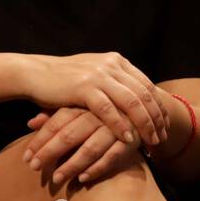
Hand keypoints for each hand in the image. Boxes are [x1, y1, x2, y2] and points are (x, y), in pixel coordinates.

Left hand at [22, 107, 144, 185]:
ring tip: (56, 178)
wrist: (143, 108)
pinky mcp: (130, 140)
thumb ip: (53, 114)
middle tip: (34, 167)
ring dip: (72, 165)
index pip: (55, 121)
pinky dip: (98, 168)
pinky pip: (112, 156)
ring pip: (90, 147)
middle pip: (69, 134)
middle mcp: (97, 114)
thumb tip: (29, 123)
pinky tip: (83, 178)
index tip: (26, 157)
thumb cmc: (101, 111)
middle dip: (50, 152)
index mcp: (81, 103)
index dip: (40, 139)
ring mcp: (114, 127)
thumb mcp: (78, 108)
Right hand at [23, 52, 168, 147]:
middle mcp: (110, 65)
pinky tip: (128, 139)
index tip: (165, 124)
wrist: (34, 73)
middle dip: (156, 118)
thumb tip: (137, 96)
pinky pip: (109, 110)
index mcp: (116, 60)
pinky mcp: (84, 88)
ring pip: (131, 103)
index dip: (159, 106)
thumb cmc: (63, 78)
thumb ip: (114, 80)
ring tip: (150, 140)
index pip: (146, 85)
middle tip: (163, 136)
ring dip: (144, 124)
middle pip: (143, 94)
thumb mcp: (93, 72)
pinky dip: (121, 126)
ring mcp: (97, 75)